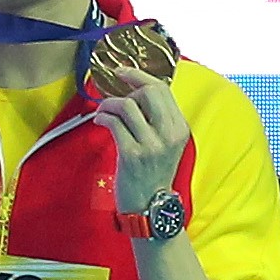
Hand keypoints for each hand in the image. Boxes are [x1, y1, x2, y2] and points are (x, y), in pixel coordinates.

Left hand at [90, 61, 190, 215]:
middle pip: (148, 91)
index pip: (163, 89)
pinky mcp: (133, 155)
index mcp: (180, 128)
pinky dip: (103, 117)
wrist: (150, 207)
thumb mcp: (165, 144)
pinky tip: (100, 121)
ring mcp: (152, 145)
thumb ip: (157, 119)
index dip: (140, 76)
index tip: (123, 72)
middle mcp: (169, 134)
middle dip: (126, 87)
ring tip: (103, 111)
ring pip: (128, 105)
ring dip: (109, 104)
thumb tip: (134, 92)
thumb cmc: (152, 175)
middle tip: (113, 97)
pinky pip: (115, 123)